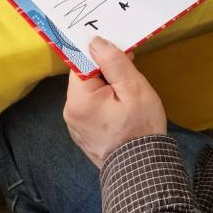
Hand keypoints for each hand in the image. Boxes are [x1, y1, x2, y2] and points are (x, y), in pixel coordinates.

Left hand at [64, 38, 166, 168]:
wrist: (142, 170)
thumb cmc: (140, 128)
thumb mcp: (133, 88)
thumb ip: (113, 62)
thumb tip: (95, 41)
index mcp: (78, 100)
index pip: (81, 63)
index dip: (100, 53)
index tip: (120, 51)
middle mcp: (70, 112)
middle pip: (85, 77)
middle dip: (107, 70)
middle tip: (131, 69)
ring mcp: (76, 125)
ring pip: (90, 93)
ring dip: (108, 86)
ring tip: (130, 92)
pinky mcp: (84, 133)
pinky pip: (92, 108)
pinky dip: (106, 102)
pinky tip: (124, 107)